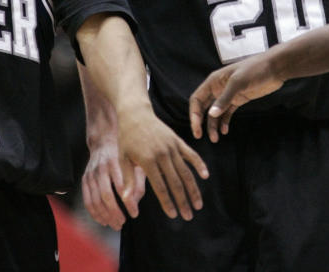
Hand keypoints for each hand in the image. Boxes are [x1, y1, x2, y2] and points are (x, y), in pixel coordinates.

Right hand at [81, 135, 144, 229]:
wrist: (104, 141)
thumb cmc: (124, 154)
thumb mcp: (135, 163)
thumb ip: (137, 182)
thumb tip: (135, 203)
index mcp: (114, 162)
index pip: (121, 187)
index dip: (128, 203)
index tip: (135, 214)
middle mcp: (100, 168)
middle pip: (105, 196)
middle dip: (114, 213)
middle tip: (123, 222)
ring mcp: (90, 174)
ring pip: (94, 201)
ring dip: (105, 216)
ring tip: (116, 224)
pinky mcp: (84, 180)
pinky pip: (87, 200)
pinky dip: (95, 213)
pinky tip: (103, 221)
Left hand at [116, 106, 208, 221]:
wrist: (136, 113)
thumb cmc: (127, 137)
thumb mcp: (123, 158)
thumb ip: (128, 180)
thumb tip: (127, 201)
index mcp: (148, 160)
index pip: (160, 186)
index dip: (168, 202)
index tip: (173, 215)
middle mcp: (162, 154)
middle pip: (176, 182)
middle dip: (183, 201)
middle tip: (189, 216)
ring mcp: (172, 147)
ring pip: (185, 172)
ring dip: (193, 189)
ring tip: (198, 204)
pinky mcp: (177, 140)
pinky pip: (191, 154)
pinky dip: (199, 164)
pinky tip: (205, 176)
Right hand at [188, 57, 283, 142]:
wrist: (274, 68)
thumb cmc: (255, 70)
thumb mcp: (238, 83)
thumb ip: (225, 99)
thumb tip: (211, 114)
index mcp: (214, 81)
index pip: (197, 99)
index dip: (194, 114)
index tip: (196, 129)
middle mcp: (218, 88)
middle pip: (204, 107)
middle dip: (201, 122)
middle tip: (201, 136)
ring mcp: (228, 95)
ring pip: (215, 113)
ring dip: (213, 125)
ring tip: (216, 139)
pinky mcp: (238, 99)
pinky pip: (227, 113)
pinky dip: (224, 122)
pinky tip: (225, 131)